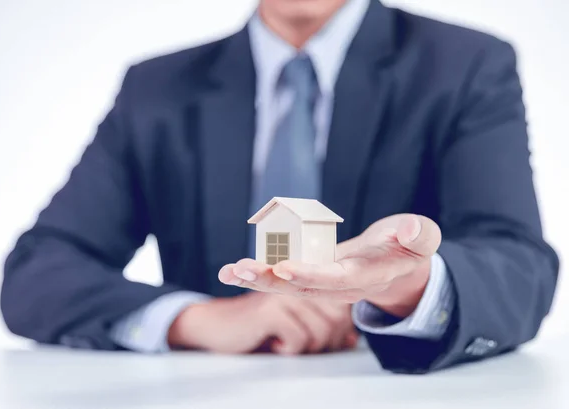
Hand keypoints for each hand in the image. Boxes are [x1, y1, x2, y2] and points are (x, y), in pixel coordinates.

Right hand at [167, 292, 357, 354]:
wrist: (216, 325)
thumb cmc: (258, 325)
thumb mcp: (294, 321)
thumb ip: (322, 323)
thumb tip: (352, 340)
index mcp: (304, 280)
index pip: (342, 307)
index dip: (341, 331)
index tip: (325, 341)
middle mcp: (296, 282)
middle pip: (337, 319)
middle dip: (327, 342)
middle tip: (302, 346)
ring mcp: (284, 294)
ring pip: (323, 329)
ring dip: (307, 347)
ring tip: (285, 344)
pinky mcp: (270, 310)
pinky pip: (301, 338)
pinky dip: (290, 349)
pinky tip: (274, 344)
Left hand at [218, 214, 440, 317]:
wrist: (397, 266)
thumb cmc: (409, 247)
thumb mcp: (423, 238)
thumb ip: (419, 235)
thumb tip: (411, 229)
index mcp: (366, 275)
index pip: (337, 278)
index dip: (312, 275)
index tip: (285, 269)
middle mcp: (340, 285)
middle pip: (302, 288)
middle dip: (270, 281)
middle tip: (239, 270)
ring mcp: (323, 282)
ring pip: (287, 286)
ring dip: (256, 280)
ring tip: (227, 272)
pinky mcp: (312, 274)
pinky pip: (283, 276)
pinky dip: (259, 274)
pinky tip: (233, 270)